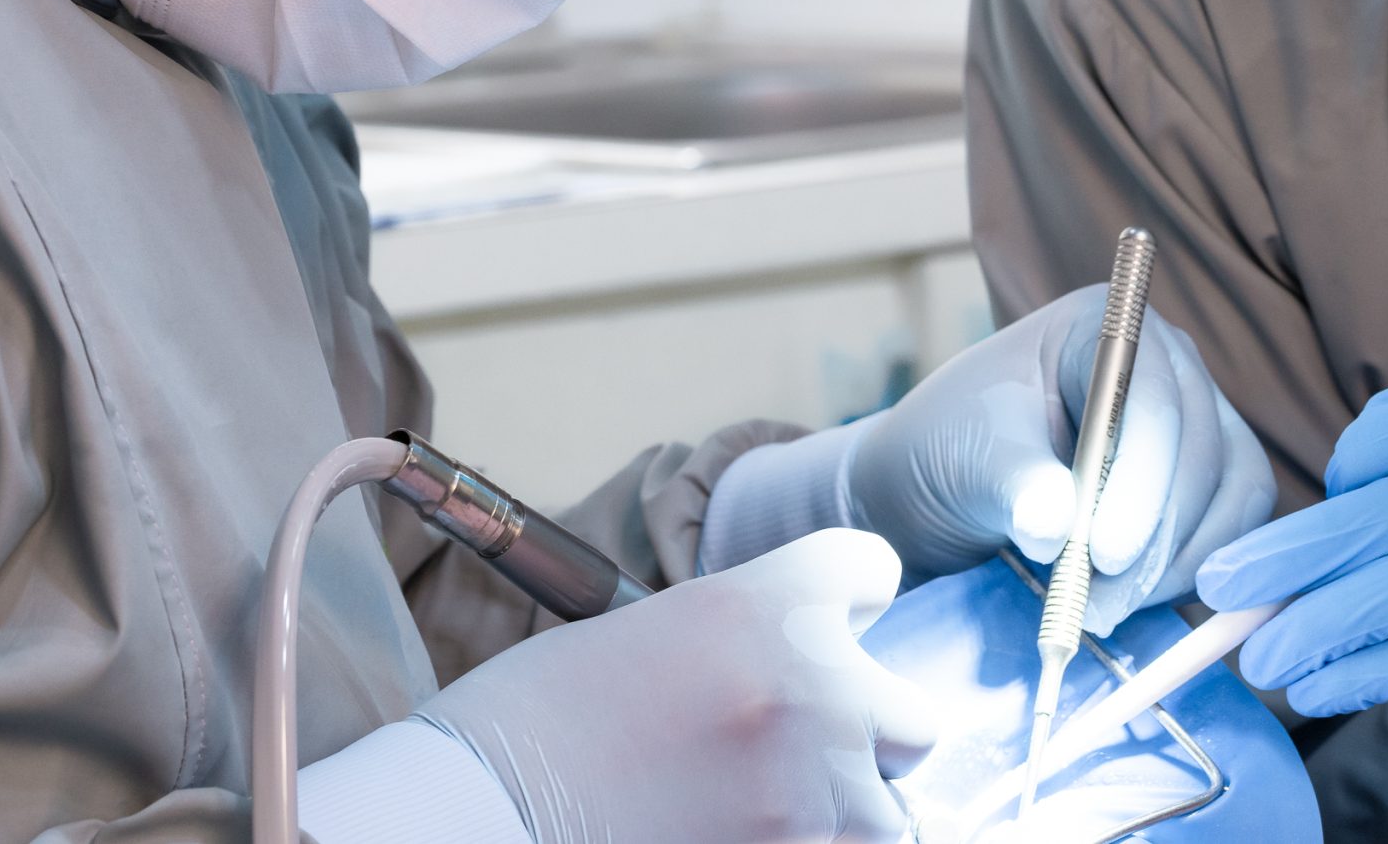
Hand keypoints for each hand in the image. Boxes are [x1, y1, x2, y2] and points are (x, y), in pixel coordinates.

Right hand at [417, 529, 937, 843]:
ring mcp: (809, 792)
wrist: (475, 813)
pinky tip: (744, 834)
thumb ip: (745, 642)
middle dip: (866, 739)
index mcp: (763, 603)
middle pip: (913, 718)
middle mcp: (809, 688)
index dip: (850, 600)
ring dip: (842, 816)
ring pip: (887, 814)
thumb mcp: (649, 638)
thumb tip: (797, 668)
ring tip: (761, 810)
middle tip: (794, 756)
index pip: (869, 571)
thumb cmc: (534, 724)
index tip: (838, 620)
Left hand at [702, 285, 1274, 633]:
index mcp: (1110, 329)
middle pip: (1203, 453)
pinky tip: (1147, 612)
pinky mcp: (1202, 495)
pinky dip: (1199, 579)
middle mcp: (1166, 369)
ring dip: (1173, 567)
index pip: (1153, 395)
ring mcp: (1195, 430)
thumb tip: (1053, 514)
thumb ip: (1005, 476)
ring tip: (1099, 612)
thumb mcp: (951, 456)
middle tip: (1091, 602)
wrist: (919, 503)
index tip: (1095, 550)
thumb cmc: (928, 457)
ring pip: (1230, 502)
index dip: (1135, 475)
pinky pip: (1234, 537)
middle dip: (1150, 536)